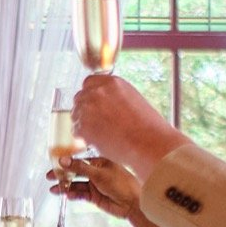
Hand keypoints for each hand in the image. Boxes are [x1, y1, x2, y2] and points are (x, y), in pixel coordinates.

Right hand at [48, 154, 144, 222]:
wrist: (133, 204)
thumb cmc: (122, 184)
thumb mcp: (98, 174)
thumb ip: (79, 168)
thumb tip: (64, 160)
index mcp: (99, 163)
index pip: (79, 161)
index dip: (66, 163)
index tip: (55, 164)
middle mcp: (97, 173)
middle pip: (76, 173)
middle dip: (63, 175)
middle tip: (50, 177)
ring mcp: (95, 185)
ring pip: (77, 185)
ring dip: (66, 187)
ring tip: (55, 190)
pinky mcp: (95, 197)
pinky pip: (81, 195)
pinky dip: (74, 195)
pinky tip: (68, 195)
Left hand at [73, 72, 187, 178]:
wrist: (149, 144)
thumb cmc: (148, 126)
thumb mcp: (133, 100)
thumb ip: (115, 96)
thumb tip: (103, 103)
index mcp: (112, 82)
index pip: (89, 82)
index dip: (90, 95)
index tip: (93, 105)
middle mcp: (98, 92)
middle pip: (79, 98)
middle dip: (85, 109)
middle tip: (95, 123)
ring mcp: (88, 108)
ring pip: (76, 114)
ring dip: (83, 124)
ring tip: (100, 134)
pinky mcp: (83, 127)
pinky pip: (76, 130)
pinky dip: (83, 137)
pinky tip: (97, 141)